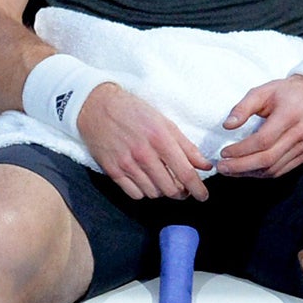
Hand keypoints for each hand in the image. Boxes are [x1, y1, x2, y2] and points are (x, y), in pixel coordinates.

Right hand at [74, 83, 212, 200]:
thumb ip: (186, 146)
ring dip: (163, 191)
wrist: (96, 106)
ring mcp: (126, 164)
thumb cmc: (133, 111)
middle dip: (181, 192)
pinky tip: (146, 181)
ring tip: (164, 181)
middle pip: (170, 188)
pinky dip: (144, 192)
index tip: (203, 196)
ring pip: (153, 193)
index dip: (197, 188)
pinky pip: (135, 194)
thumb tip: (205, 165)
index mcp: (160, 138)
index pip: (185, 172)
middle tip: (183, 188)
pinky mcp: (112, 170)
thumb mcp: (164, 122)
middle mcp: (143, 154)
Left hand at [214, 75, 302, 178]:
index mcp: (289, 115)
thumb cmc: (287, 92)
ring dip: (249, 173)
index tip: (224, 152)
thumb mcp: (263, 91)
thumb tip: (227, 125)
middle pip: (267, 159)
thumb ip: (243, 107)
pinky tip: (247, 170)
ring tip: (230, 170)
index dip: (241, 150)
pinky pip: (280, 171)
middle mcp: (299, 134)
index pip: (263, 140)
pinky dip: (261, 173)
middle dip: (241, 166)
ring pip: (273, 169)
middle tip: (222, 167)